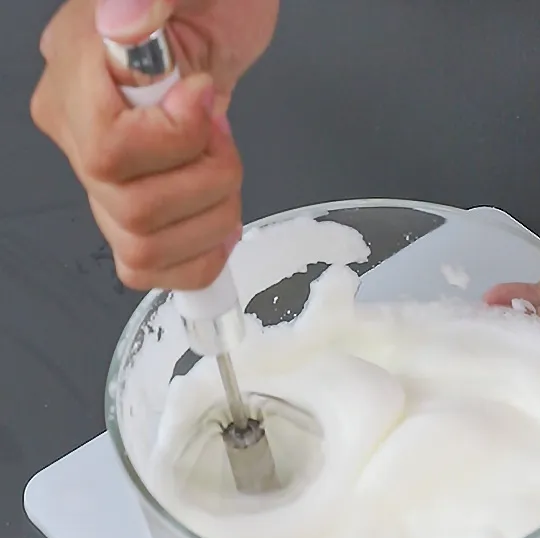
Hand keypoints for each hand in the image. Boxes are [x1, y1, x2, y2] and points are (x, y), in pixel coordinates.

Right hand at [31, 0, 278, 290]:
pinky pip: (148, 268)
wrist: (216, 20)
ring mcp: (106, 181)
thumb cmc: (206, 4)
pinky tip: (217, 223)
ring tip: (221, 170)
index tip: (204, 100)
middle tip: (220, 138)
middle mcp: (79, 137)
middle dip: (206, 182)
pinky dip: (196, 260)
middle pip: (133, 212)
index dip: (174, 143)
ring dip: (209, 220)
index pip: (109, 153)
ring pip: (143, 248)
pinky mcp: (139, 212)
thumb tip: (126, 24)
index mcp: (76, 79)